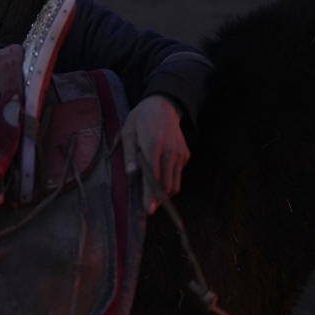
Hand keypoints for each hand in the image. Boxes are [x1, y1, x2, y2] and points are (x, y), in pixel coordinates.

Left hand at [121, 94, 189, 213]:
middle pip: (167, 184)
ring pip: (175, 183)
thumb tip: (131, 173)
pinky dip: (170, 181)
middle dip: (157, 199)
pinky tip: (160, 175)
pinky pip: (178, 175)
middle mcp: (170, 151)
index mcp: (153, 144)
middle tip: (147, 206)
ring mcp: (180, 153)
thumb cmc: (141, 119)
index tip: (148, 209)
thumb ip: (129, 153)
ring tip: (152, 195)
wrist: (164, 104)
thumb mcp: (129, 131)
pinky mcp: (185, 154)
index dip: (150, 194)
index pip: (153, 176)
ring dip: (164, 193)